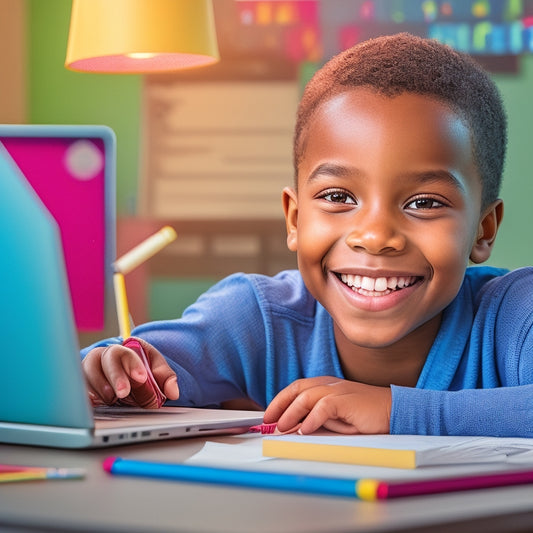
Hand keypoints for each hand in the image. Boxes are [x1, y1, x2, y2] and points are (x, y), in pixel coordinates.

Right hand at [82, 337, 178, 407]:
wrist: (122, 374)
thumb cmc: (138, 369)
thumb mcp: (155, 369)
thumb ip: (166, 377)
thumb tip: (173, 392)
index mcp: (124, 350)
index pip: (126, 352)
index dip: (132, 365)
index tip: (141, 378)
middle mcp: (104, 357)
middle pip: (105, 360)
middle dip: (115, 377)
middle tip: (124, 393)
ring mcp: (90, 371)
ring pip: (87, 373)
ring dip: (100, 387)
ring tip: (111, 399)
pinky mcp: (81, 385)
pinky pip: (78, 389)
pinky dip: (85, 396)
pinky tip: (94, 404)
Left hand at [263, 376, 390, 434]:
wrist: (394, 411)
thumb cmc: (365, 416)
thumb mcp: (336, 418)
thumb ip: (318, 419)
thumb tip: (295, 428)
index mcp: (325, 385)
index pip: (296, 388)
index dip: (280, 400)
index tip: (269, 415)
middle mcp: (329, 384)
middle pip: (297, 389)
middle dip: (279, 405)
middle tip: (269, 422)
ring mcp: (338, 390)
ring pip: (306, 397)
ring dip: (291, 414)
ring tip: (283, 428)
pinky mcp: (347, 400)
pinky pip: (324, 406)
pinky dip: (312, 419)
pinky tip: (305, 430)